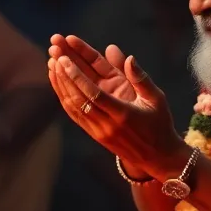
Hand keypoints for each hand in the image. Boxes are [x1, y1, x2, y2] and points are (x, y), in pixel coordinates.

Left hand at [47, 35, 184, 176]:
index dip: (77, 76)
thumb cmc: (159, 124)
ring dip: (60, 83)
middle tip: (54, 52)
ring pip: (72, 106)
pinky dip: (63, 96)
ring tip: (52, 62)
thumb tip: (129, 58)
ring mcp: (98, 131)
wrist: (156, 157)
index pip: (94, 94)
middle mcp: (107, 125)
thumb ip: (141, 78)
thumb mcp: (157, 99)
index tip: (65, 59)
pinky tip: (57, 81)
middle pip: (78, 98)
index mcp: (123, 114)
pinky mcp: (93, 135)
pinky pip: (74, 114)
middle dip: (64, 74)